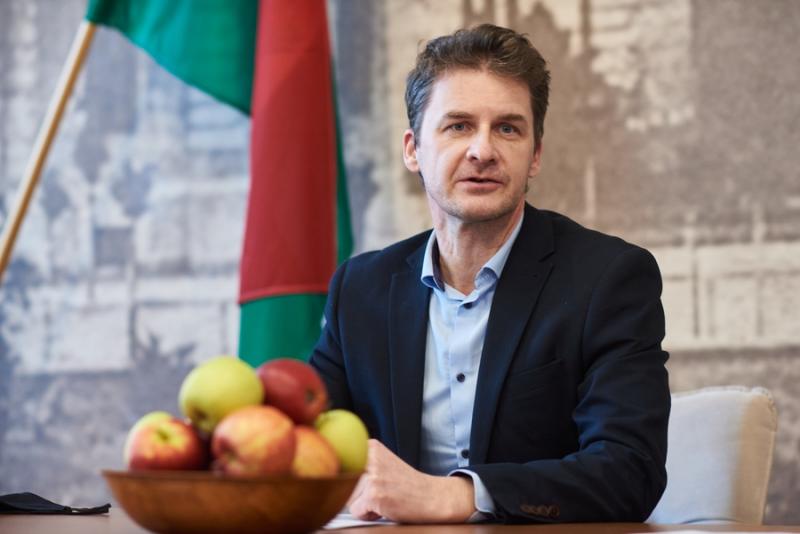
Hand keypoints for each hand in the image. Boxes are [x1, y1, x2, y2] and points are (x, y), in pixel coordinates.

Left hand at [347, 439, 475, 522]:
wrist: (432, 496)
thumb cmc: (407, 484)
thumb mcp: (383, 463)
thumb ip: (361, 464)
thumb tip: (331, 475)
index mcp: (370, 446)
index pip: (342, 467)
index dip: (352, 481)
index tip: (367, 480)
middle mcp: (370, 457)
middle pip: (344, 484)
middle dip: (359, 494)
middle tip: (382, 491)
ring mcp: (372, 475)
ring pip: (349, 499)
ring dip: (364, 504)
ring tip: (385, 498)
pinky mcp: (374, 494)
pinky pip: (357, 511)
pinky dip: (369, 514)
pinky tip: (386, 505)